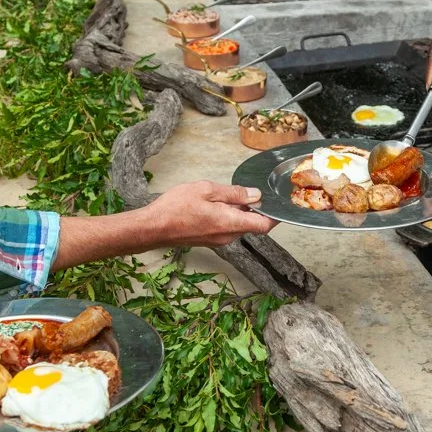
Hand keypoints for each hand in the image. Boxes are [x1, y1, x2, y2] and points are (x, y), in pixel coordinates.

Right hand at [144, 180, 276, 246]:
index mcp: (230, 222)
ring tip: (225, 195)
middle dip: (254, 208)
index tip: (278, 203)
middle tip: (248, 190)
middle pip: (252, 224)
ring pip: (239, 225)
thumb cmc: (175, 208)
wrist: (153, 228)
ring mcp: (219, 240)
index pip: (264, 225)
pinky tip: (216, 204)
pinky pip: (227, 228)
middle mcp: (228, 236)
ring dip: (239, 212)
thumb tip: (254, 195)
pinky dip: (228, 216)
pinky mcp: (210, 240)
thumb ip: (233, 193)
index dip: (274, 215)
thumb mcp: (206, 190)